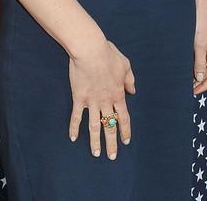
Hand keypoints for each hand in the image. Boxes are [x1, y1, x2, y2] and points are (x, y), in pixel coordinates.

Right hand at [67, 39, 134, 159]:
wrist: (90, 50)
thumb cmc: (108, 54)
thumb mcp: (125, 65)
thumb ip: (130, 79)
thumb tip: (133, 91)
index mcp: (118, 95)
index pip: (123, 118)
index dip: (125, 130)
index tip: (126, 141)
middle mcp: (106, 102)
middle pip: (110, 126)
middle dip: (111, 143)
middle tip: (112, 156)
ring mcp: (92, 101)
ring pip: (94, 126)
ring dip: (95, 141)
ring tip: (96, 154)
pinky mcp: (79, 98)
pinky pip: (76, 116)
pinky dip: (74, 128)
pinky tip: (73, 138)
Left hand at [193, 3, 206, 93]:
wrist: (200, 4)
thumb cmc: (201, 22)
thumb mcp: (199, 44)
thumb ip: (199, 62)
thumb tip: (199, 79)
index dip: (203, 85)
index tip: (193, 92)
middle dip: (199, 80)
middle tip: (186, 87)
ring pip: (204, 64)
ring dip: (195, 72)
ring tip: (183, 79)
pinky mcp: (205, 41)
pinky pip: (201, 56)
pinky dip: (194, 63)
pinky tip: (185, 66)